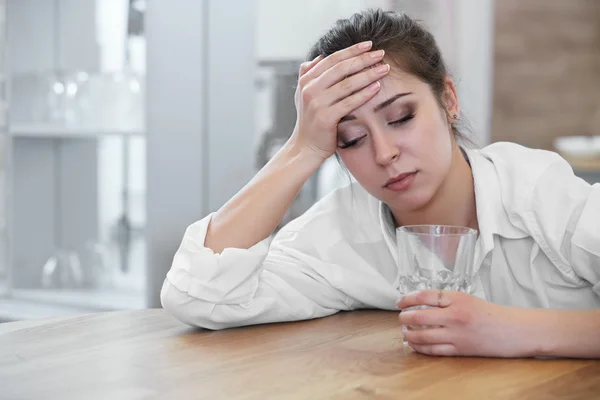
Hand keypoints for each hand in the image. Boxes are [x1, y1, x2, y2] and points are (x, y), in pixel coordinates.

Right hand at [290, 41, 389, 160]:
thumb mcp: (304, 95)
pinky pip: (349, 102)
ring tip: (384, 69)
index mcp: (306, 80)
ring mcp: (317, 104)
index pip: (332, 59)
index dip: (351, 50)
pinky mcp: (325, 118)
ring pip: (347, 84)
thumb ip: (309, 75)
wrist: (305, 147)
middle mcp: (310, 89)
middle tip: (381, 54)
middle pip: (341, 68)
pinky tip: (377, 87)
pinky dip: (364, 94)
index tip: (368, 45)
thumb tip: (319, 57)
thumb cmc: (311, 121)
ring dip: (368, 74)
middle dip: (363, 59)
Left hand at [396, 290, 534, 357]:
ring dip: (409, 334)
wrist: (514, 330)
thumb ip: (446, 300)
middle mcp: (455, 316)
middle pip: (419, 316)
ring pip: (423, 335)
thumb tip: (421, 302)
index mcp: (458, 299)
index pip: (424, 296)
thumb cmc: (491, 314)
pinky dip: (420, 348)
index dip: (408, 298)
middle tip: (401, 317)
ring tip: (404, 332)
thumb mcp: (468, 299)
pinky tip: (414, 344)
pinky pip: (433, 350)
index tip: (400, 301)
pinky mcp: (460, 350)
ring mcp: (457, 334)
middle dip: (404, 317)